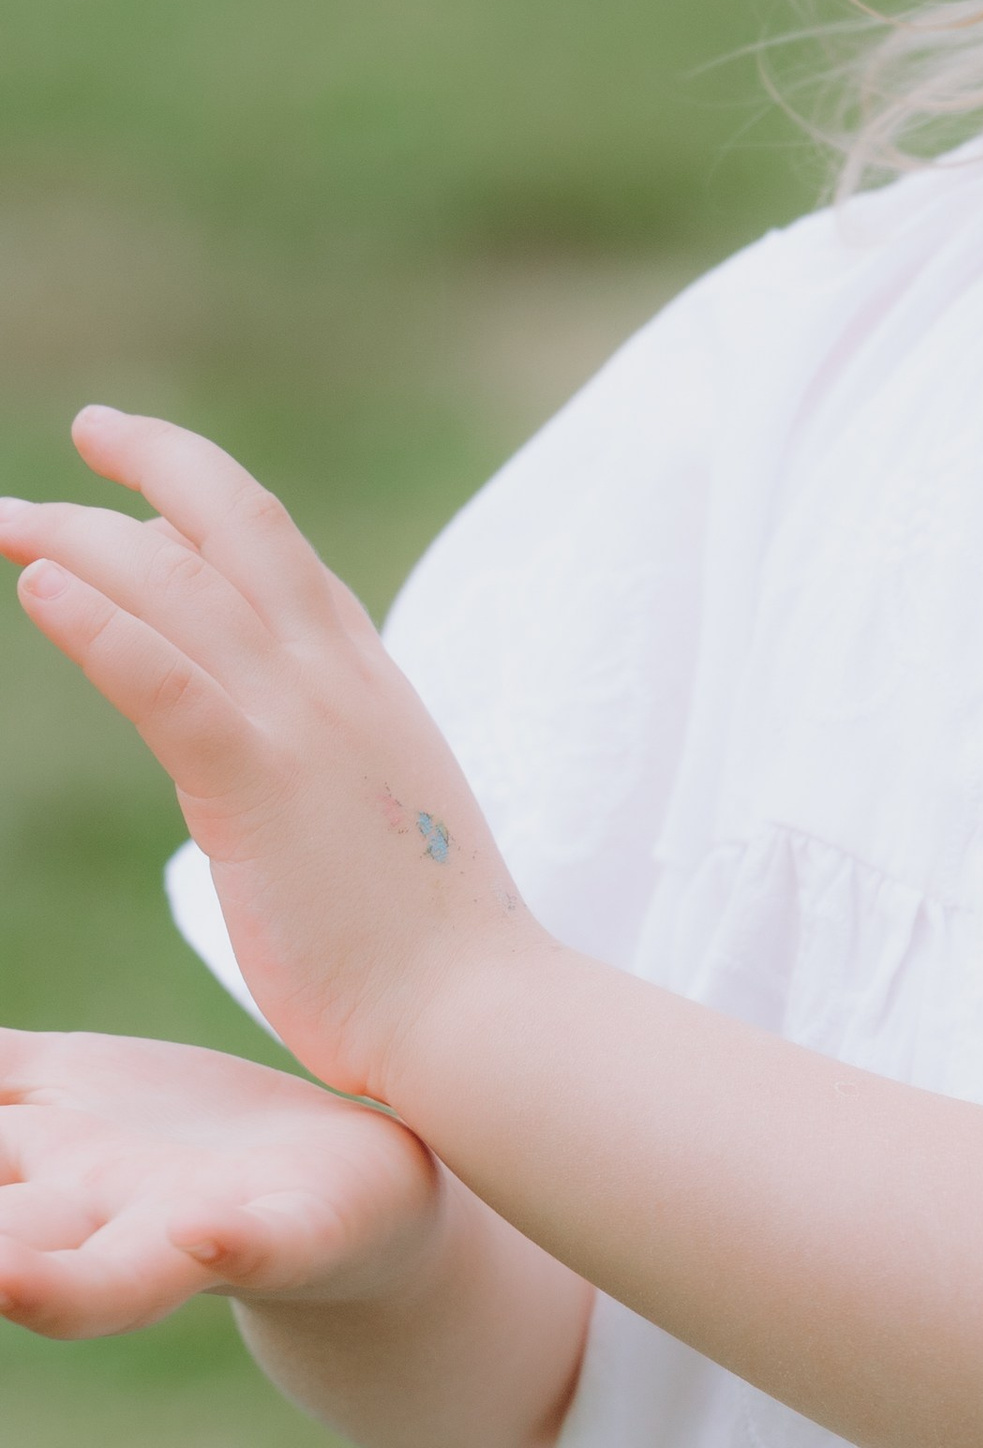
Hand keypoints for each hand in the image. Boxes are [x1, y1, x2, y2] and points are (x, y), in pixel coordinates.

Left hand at [0, 409, 540, 1103]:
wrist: (470, 1010)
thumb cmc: (422, 940)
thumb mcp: (374, 806)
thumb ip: (323, 750)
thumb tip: (264, 735)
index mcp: (365, 680)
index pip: (278, 552)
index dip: (202, 497)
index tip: (139, 475)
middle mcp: (335, 677)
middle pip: (236, 524)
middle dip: (152, 464)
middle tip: (79, 437)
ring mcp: (302, 724)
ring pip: (181, 587)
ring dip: (84, 537)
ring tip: (8, 518)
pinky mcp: (260, 787)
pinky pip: (166, 682)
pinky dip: (99, 625)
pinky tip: (38, 588)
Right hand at [0, 1029, 441, 1337]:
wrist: (350, 1190)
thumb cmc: (183, 1141)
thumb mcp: (66, 1087)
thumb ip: (1, 1071)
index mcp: (38, 1170)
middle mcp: (98, 1215)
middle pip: (6, 1237)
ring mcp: (196, 1228)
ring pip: (110, 1276)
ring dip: (46, 1282)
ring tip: (1, 1277)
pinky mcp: (298, 1228)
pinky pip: (262, 1243)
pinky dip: (235, 1245)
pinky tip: (206, 1232)